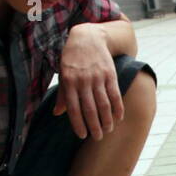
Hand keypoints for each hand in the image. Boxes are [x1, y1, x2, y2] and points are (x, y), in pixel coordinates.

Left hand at [55, 24, 123, 139]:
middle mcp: (83, 81)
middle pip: (90, 109)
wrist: (87, 38)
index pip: (74, 108)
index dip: (78, 124)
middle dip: (94, 126)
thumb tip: (57, 113)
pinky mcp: (110, 74)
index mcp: (69, 82)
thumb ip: (63, 95)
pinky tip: (118, 118)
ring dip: (107, 120)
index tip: (82, 136)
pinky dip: (118, 107)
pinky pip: (115, 94)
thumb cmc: (72, 59)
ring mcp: (97, 77)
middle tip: (98, 138)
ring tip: (108, 130)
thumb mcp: (63, 74)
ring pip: (104, 104)